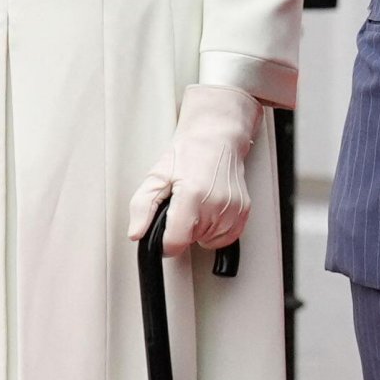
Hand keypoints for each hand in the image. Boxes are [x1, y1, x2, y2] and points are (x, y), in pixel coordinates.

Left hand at [128, 84, 264, 256]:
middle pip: (190, 241)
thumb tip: (136, 233)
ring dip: (199, 230)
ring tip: (196, 205)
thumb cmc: (189, 152)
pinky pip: (226, 238)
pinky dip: (216, 230)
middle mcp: (215, 203)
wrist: (217, 137)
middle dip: (182, 229)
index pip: (175, 242)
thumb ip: (142, 206)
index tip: (164, 232)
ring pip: (207, 241)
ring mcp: (232, 208)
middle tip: (181, 204)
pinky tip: (209, 211)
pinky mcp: (243, 211)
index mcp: (191, 194)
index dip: (164, 242)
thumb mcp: (157, 175)